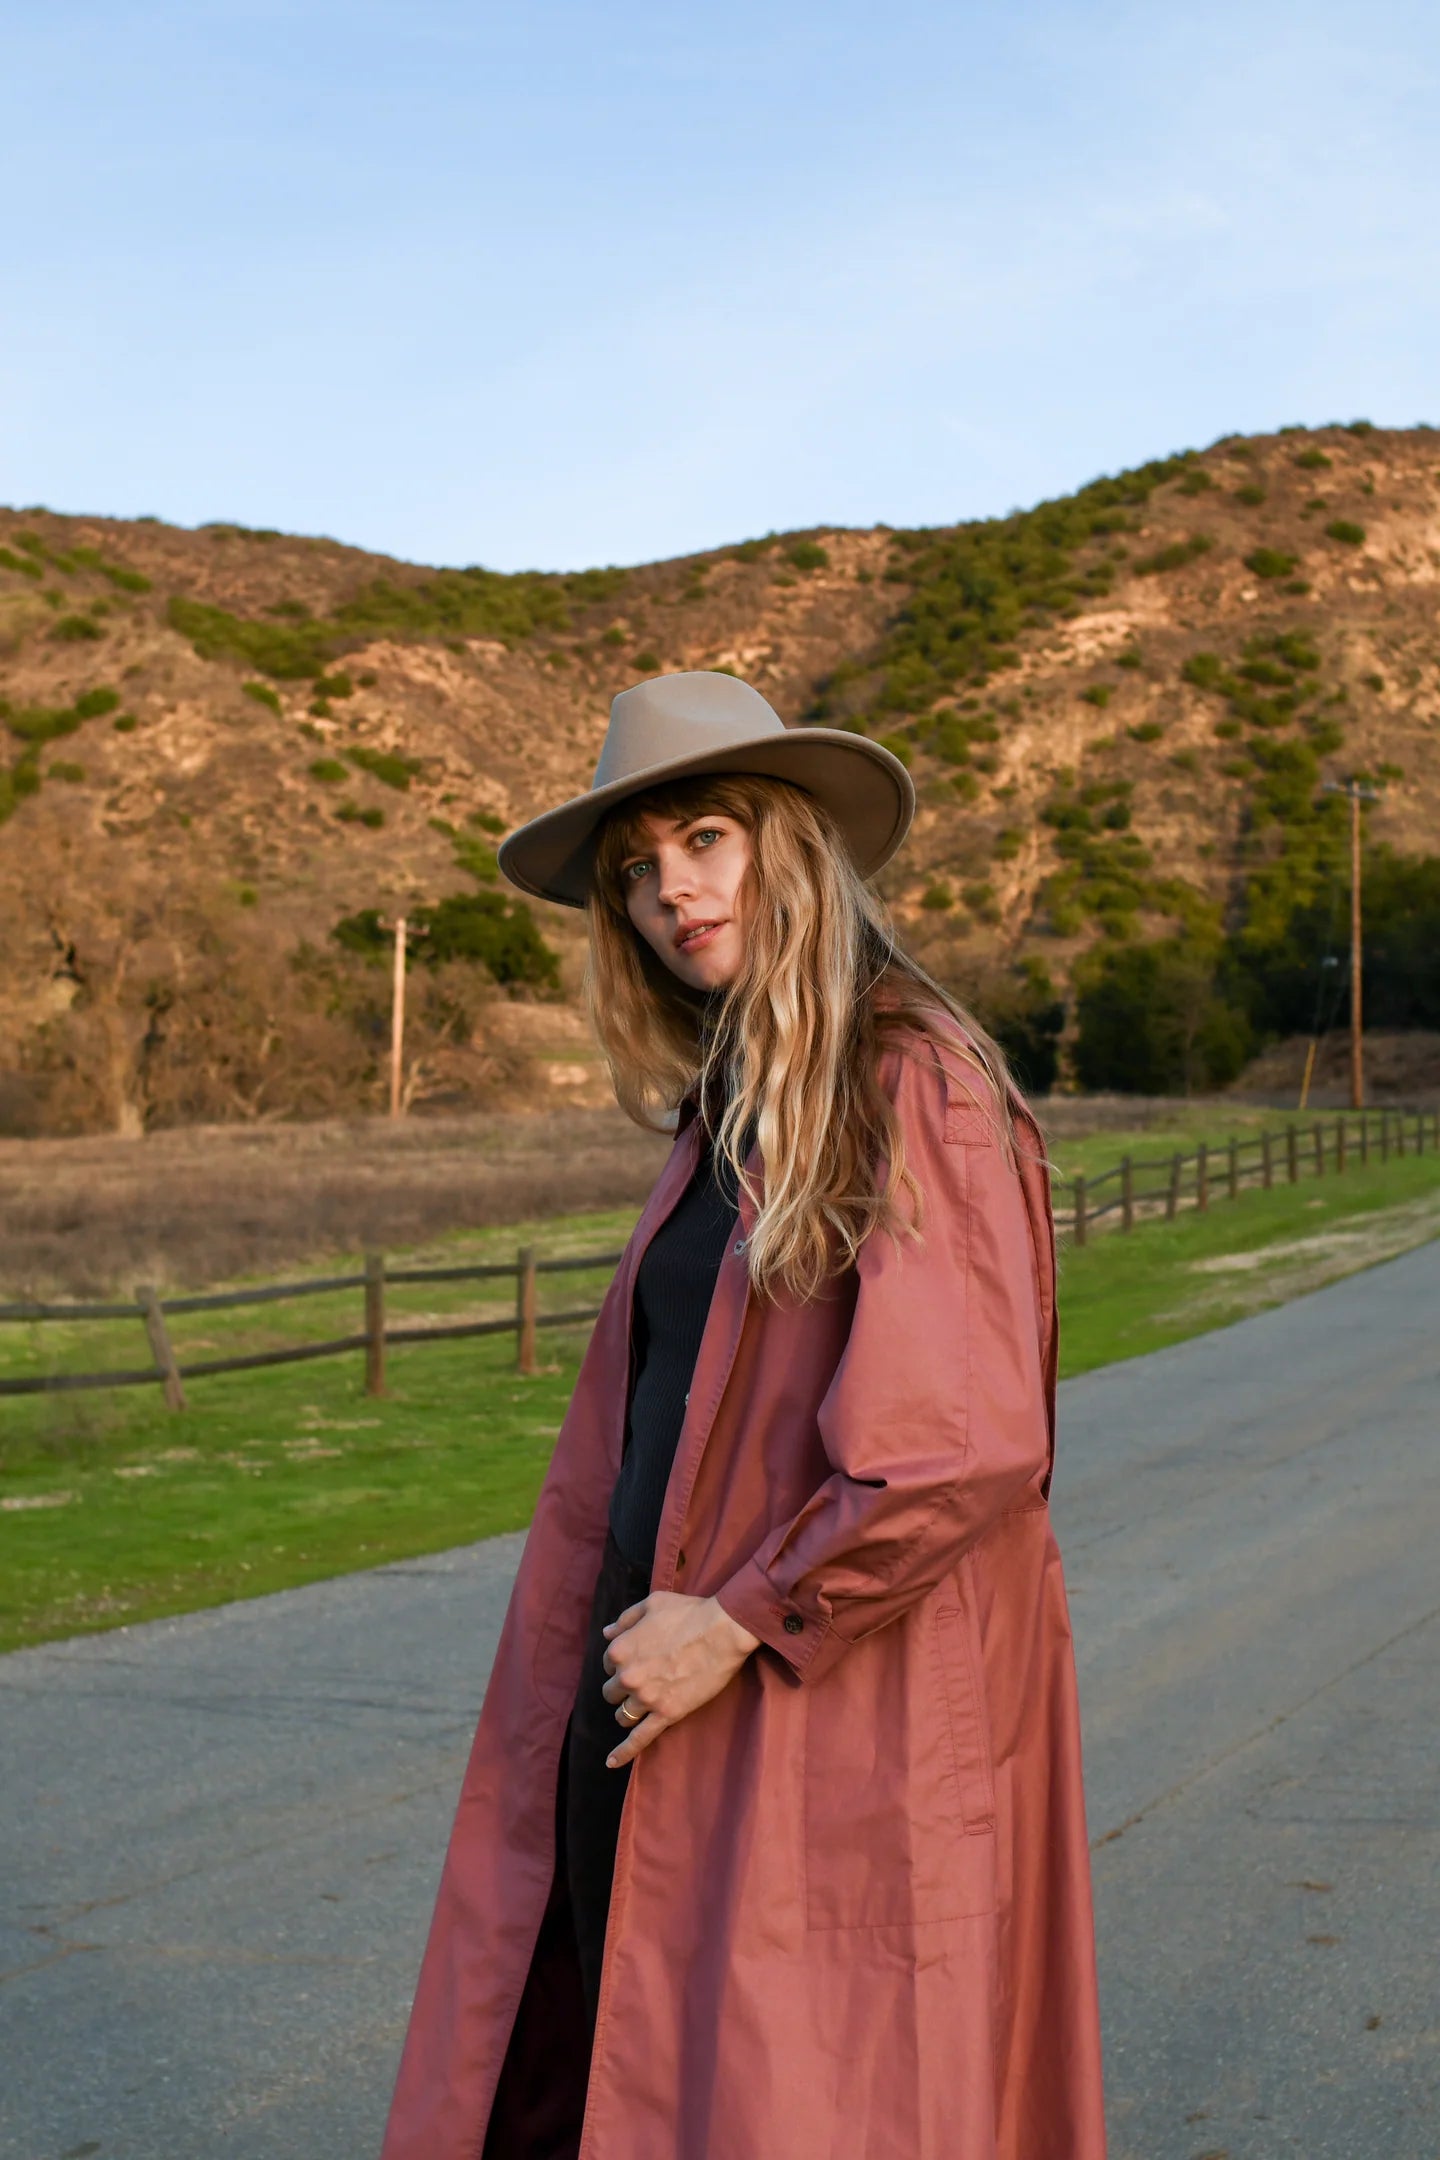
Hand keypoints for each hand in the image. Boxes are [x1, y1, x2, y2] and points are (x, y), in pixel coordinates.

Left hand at [600, 1591, 759, 1767]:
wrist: (722, 1631)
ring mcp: (647, 1698)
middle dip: (624, 1686)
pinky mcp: (666, 1714)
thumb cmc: (689, 1612)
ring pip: (623, 1715)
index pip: (608, 1664)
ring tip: (642, 1704)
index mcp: (621, 1649)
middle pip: (612, 1692)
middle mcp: (628, 1676)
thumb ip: (625, 1619)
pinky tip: (611, 1762)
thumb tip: (607, 1633)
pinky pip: (639, 1739)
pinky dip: (623, 1752)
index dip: (623, 1661)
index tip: (639, 1657)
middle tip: (644, 1678)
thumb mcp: (652, 1604)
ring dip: (628, 1710)